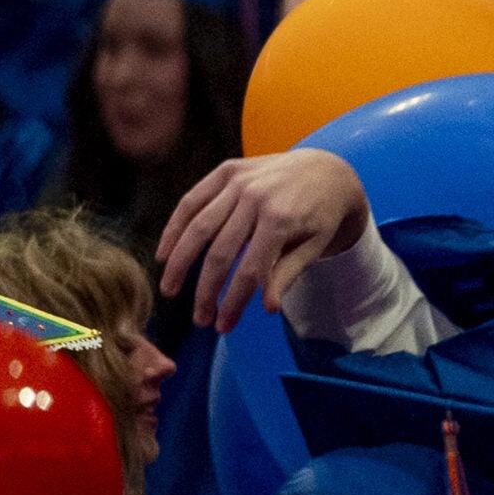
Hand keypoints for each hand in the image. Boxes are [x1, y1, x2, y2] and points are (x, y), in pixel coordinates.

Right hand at [155, 150, 371, 332]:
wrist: (328, 169)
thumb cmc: (322, 214)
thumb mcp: (315, 246)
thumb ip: (287, 274)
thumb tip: (267, 308)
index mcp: (281, 219)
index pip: (250, 271)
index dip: (234, 302)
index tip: (223, 326)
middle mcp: (256, 198)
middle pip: (220, 252)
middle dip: (206, 291)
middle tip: (199, 319)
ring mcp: (239, 181)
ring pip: (198, 226)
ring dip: (180, 262)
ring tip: (169, 289)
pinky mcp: (227, 170)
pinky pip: (193, 200)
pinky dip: (175, 226)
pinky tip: (164, 252)